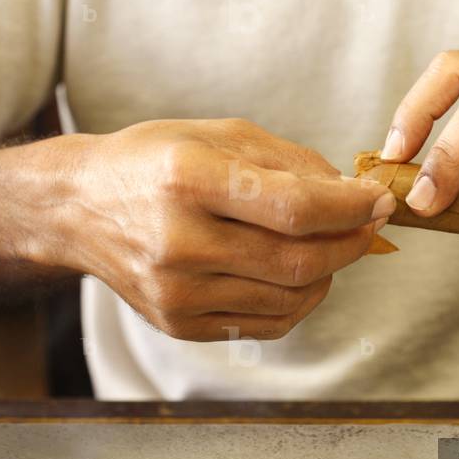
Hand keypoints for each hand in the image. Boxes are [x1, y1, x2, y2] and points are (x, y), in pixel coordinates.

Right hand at [43, 119, 393, 340]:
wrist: (78, 208)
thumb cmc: (153, 162)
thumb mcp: (219, 135)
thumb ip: (291, 162)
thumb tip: (353, 192)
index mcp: (187, 181)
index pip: (294, 208)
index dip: (351, 207)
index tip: (380, 199)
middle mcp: (179, 243)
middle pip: (299, 260)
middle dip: (351, 243)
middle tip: (370, 225)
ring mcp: (177, 293)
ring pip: (291, 298)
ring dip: (331, 272)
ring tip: (334, 244)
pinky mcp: (180, 324)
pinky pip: (268, 323)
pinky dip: (301, 300)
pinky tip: (302, 273)